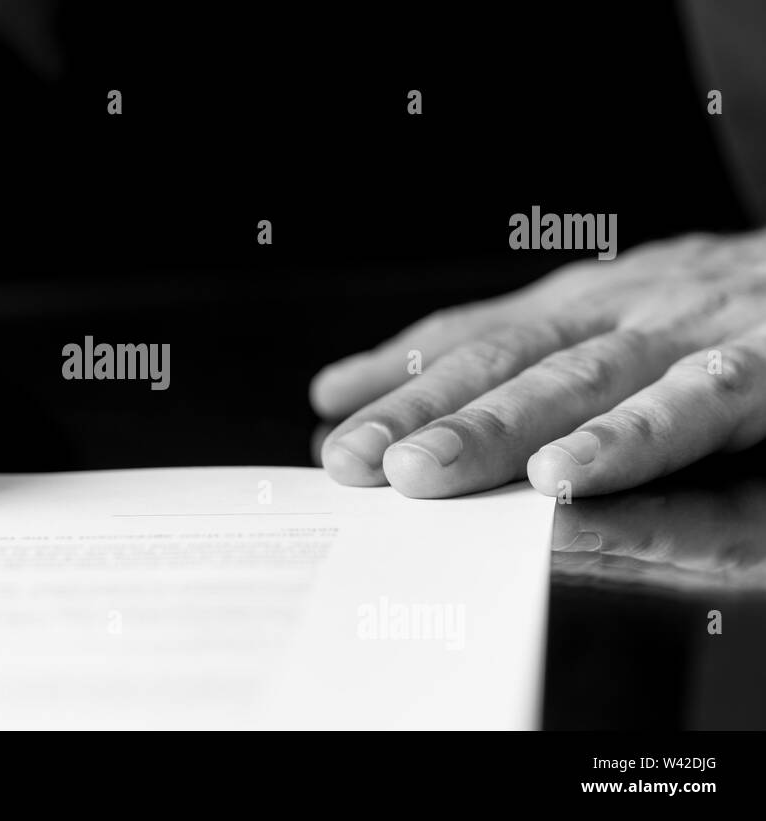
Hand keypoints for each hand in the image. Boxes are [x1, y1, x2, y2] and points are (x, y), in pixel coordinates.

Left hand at [310, 231, 765, 497]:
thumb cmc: (732, 310)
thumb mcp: (622, 318)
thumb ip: (516, 354)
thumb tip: (369, 389)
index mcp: (593, 300)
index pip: (478, 337)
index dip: (399, 375)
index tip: (331, 417)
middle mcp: (629, 307)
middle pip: (508, 360)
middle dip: (421, 410)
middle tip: (352, 459)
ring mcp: (693, 331)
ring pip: (580, 379)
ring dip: (496, 427)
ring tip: (425, 471)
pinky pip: (694, 403)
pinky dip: (627, 438)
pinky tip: (567, 474)